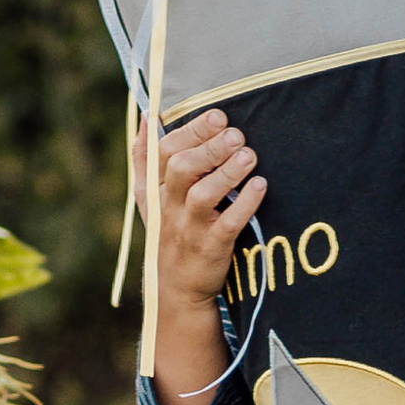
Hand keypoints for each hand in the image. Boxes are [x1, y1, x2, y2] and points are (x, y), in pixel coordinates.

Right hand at [134, 111, 266, 404]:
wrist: (175, 288)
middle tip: (237, 134)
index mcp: (154, 189)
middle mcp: (168, 207)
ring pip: (202, 195)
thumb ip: (144, 157)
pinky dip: (244, 204)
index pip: (164, 152)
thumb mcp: (149, 197)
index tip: (218, 116)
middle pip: (181, 169)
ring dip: (227, 173)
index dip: (191, 131)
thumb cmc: (168, 230)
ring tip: (249, 155)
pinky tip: (260, 186)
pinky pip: (227, 224)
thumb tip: (146, 116)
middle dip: (209, 148)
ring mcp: (189, 228)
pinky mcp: (211, 248)